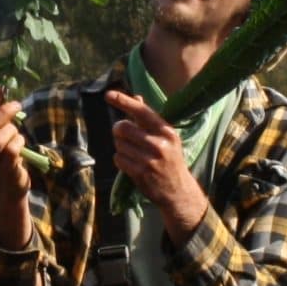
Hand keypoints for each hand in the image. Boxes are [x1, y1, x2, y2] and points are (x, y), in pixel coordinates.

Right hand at [0, 89, 30, 199]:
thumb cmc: (3, 156)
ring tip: (17, 134)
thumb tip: (3, 94)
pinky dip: (19, 142)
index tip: (1, 90)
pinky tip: (21, 144)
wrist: (8, 187)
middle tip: (17, 105)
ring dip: (12, 131)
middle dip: (3, 112)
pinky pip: (11, 150)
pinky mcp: (3, 172)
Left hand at [105, 91, 209, 235]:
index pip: (141, 111)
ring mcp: (149, 159)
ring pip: (119, 144)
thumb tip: (136, 98)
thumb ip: (149, 119)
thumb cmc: (170, 159)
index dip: (123, 101)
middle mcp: (159, 143)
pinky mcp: (140, 172)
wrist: (178, 190)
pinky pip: (118, 158)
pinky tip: (132, 163)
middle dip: (119, 131)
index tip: (108, 94)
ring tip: (134, 153)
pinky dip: (121, 159)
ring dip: (121, 147)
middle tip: (124, 136)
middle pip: (123, 127)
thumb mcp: (166, 137)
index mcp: (166, 131)